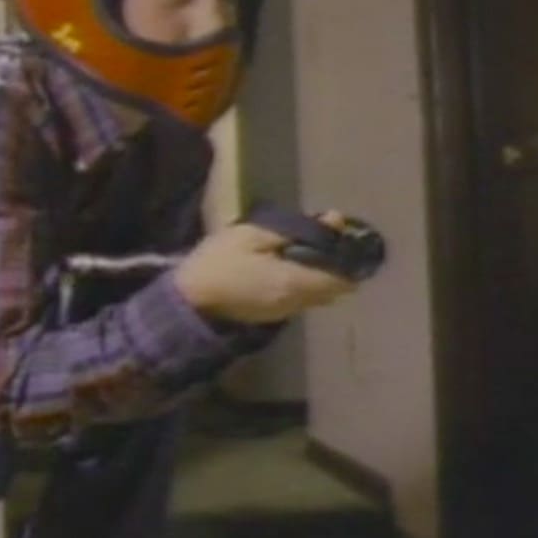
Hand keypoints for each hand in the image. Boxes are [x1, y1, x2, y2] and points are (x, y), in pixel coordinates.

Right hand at [174, 212, 357, 323]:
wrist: (189, 299)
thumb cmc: (220, 261)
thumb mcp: (252, 234)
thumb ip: (296, 229)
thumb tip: (335, 220)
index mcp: (296, 282)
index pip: (344, 280)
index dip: (348, 260)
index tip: (341, 241)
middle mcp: (297, 303)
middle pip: (333, 290)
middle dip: (334, 268)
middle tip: (322, 242)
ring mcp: (283, 314)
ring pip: (316, 297)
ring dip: (317, 277)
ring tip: (302, 253)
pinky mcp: (270, 317)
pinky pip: (298, 300)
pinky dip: (301, 285)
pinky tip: (283, 269)